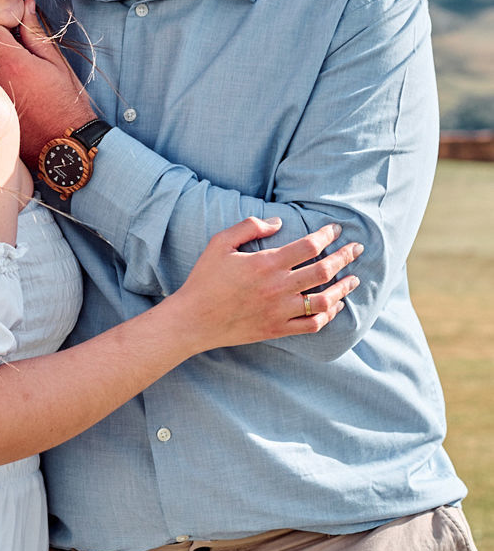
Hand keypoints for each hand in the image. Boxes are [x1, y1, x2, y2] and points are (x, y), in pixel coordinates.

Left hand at [0, 0, 95, 166]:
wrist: (64, 146)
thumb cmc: (66, 103)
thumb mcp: (56, 63)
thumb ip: (36, 33)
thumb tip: (26, 7)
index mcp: (13, 63)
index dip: (2, 27)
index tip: (17, 35)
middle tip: (21, 54)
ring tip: (18, 75)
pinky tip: (13, 90)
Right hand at [172, 216, 362, 351]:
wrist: (194, 319)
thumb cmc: (205, 278)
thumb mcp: (220, 243)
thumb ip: (249, 227)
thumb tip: (278, 222)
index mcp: (266, 263)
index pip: (309, 245)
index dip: (327, 236)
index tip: (336, 230)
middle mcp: (279, 287)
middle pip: (323, 270)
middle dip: (345, 257)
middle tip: (357, 249)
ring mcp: (280, 310)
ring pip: (325, 299)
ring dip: (344, 288)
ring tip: (354, 279)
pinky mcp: (278, 328)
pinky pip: (313, 324)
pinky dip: (329, 315)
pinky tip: (336, 305)